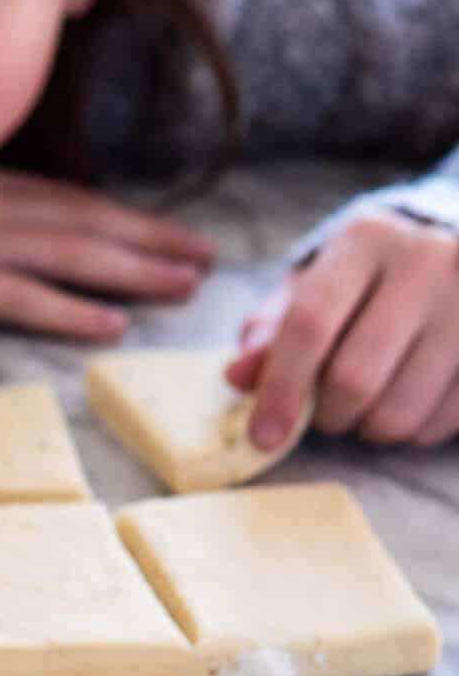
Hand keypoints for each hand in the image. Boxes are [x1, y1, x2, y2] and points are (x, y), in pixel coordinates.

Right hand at [0, 166, 215, 340]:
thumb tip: (25, 227)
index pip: (75, 203)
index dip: (132, 220)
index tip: (182, 235)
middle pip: (86, 224)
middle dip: (151, 242)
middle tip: (207, 261)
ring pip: (68, 255)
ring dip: (130, 271)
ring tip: (181, 287)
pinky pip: (20, 299)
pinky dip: (67, 311)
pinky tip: (111, 326)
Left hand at [227, 210, 458, 448]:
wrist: (453, 255)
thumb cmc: (367, 281)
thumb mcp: (313, 287)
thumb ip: (271, 330)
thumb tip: (238, 377)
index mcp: (366, 240)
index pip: (310, 324)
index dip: (280, 388)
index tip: (263, 435)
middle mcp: (425, 263)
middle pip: (353, 378)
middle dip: (326, 415)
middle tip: (326, 410)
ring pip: (398, 411)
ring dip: (368, 429)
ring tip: (366, 406)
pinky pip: (440, 422)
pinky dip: (411, 431)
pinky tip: (407, 402)